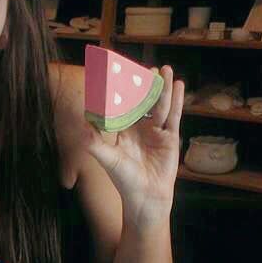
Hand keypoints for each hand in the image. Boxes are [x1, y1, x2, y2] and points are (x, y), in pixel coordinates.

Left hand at [82, 65, 183, 227]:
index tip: (119, 74)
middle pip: (143, 102)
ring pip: (159, 105)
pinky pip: (174, 115)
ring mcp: (156, 132)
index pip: (122, 106)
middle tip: (145, 66)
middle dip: (144, 85)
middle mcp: (139, 129)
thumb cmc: (124, 180)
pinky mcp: (170, 137)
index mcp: (123, 131)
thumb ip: (95, 143)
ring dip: (162, 87)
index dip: (121, 91)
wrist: (146, 196)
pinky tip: (179, 84)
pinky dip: (177, 100)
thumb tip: (82, 128)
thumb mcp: (108, 159)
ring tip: (164, 69)